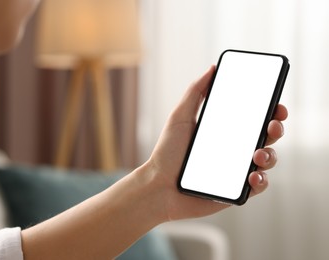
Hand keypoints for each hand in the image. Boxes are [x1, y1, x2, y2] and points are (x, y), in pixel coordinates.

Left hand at [145, 65, 287, 220]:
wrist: (159, 186)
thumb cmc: (167, 152)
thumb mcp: (180, 117)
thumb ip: (195, 92)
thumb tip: (212, 68)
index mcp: (224, 131)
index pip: (253, 118)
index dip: (270, 110)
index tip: (276, 105)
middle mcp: (234, 149)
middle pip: (266, 136)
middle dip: (276, 129)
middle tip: (271, 125)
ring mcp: (236, 170)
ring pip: (267, 160)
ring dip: (270, 155)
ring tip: (257, 155)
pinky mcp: (236, 191)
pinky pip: (258, 185)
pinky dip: (261, 181)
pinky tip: (251, 177)